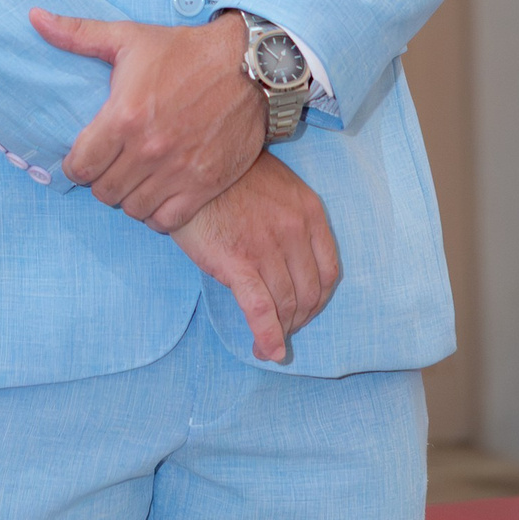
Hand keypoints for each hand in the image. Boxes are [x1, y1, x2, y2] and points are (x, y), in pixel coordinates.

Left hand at [37, 8, 265, 230]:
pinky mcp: (205, 184)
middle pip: (103, 191)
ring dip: (128, 197)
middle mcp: (148, 148)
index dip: (76, 164)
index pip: (79, 166)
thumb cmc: (185, 51)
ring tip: (135, 178)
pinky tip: (159, 193)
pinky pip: (167, 221)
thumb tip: (34, 17)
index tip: (85, 156)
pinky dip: (157, 214)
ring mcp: (178, 170)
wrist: (249, 65)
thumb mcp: (128, 37)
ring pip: (133, 208)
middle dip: (101, 180)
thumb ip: (77, 34)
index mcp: (124, 116)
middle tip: (112, 166)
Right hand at [173, 157, 341, 361]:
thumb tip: (293, 259)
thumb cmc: (229, 178)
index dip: (318, 300)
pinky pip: (260, 309)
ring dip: (281, 333)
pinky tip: (267, 351)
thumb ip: (292, 220)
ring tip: (268, 347)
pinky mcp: (238, 262)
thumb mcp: (277, 187)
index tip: (304, 310)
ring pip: (286, 305)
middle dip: (299, 320)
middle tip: (283, 330)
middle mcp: (295, 231)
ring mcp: (268, 248)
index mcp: (309, 212)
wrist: (189, 168)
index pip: (329, 271)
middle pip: (310, 293)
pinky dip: (268, 336)